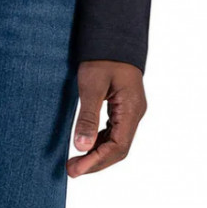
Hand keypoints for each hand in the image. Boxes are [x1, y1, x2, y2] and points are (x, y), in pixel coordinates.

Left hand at [67, 60, 147, 177]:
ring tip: (74, 163)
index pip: (117, 146)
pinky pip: (112, 133)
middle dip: (95, 163)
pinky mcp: (122, 109)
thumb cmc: (103, 58)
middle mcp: (135, 114)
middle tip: (71, 171)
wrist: (113, 37)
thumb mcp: (91, 87)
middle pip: (118, 149)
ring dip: (96, 155)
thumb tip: (81, 147)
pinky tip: (83, 147)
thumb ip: (87, 117)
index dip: (96, 161)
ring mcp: (130, 112)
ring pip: (116, 143)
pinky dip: (98, 143)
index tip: (76, 170)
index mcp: (132, 109)